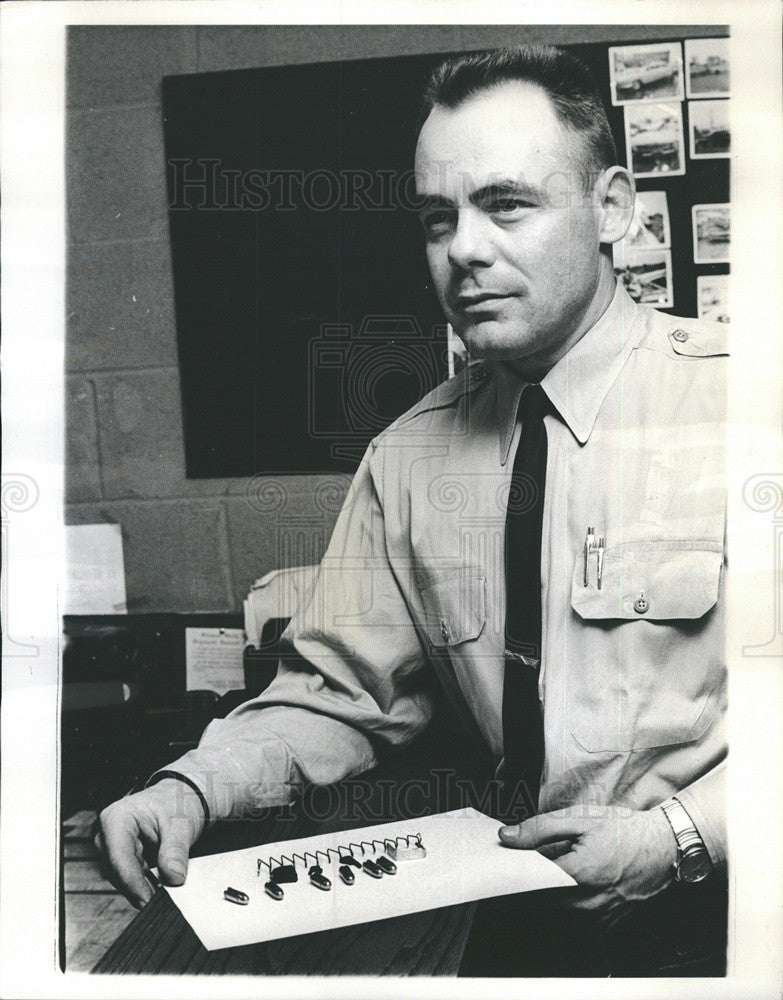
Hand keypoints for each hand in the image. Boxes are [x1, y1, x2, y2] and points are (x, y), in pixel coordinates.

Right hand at [94, 778, 206, 907]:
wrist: (179, 798)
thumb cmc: (175, 803)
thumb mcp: (181, 823)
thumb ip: (175, 850)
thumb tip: (173, 878)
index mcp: (117, 818)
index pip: (119, 857)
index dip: (132, 883)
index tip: (147, 900)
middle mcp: (108, 834)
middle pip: (117, 871)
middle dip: (138, 888)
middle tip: (161, 901)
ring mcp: (113, 847)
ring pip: (122, 878)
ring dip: (142, 887)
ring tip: (164, 893)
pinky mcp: (121, 858)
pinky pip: (130, 877)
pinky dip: (145, 884)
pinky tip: (160, 888)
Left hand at [499, 804, 676, 920]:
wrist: (663, 847)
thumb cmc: (623, 830)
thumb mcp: (579, 819)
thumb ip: (539, 829)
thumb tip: (506, 837)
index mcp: (578, 874)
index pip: (529, 882)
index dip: (517, 870)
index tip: (511, 861)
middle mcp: (588, 903)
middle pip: (541, 900)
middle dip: (535, 881)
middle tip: (541, 860)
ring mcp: (600, 918)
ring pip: (558, 912)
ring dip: (553, 893)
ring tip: (567, 868)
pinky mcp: (609, 926)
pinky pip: (578, 919)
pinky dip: (571, 903)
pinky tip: (580, 883)